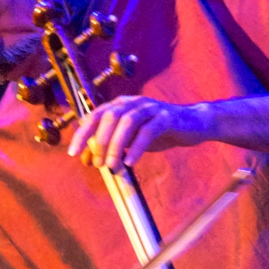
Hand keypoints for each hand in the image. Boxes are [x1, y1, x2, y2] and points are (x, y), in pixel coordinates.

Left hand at [67, 96, 210, 171]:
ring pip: (127, 122)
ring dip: (116, 145)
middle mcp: (133, 103)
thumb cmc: (160, 132)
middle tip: (97, 163)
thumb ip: (112, 144)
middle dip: (99, 141)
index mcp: (121, 105)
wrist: (194, 124)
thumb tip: (89, 159)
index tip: (74, 153)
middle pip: (109, 116)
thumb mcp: (132, 138)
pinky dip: (137, 147)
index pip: (95, 116)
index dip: (82, 134)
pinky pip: (148, 131)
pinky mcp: (166, 118)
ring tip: (112, 166)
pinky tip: (130, 162)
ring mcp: (150, 108)